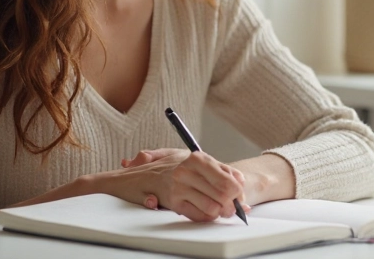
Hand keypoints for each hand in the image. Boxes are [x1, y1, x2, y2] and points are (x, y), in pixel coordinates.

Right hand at [106, 148, 246, 221]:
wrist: (134, 177)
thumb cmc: (167, 167)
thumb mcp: (192, 159)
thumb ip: (217, 168)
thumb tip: (239, 180)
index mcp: (197, 158)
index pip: (228, 179)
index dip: (238, 191)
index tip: (240, 196)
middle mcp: (188, 171)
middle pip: (224, 194)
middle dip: (232, 204)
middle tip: (233, 207)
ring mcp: (179, 187)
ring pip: (213, 207)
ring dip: (219, 211)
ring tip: (218, 209)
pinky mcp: (172, 202)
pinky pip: (198, 215)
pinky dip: (205, 216)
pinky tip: (204, 211)